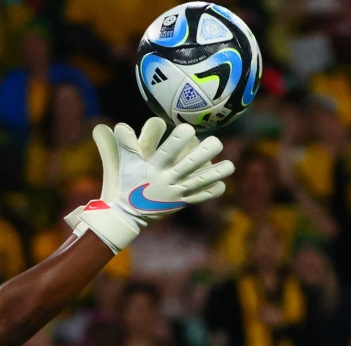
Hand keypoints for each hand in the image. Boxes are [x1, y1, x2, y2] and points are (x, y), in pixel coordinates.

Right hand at [71, 121, 233, 252]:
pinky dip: (210, 191)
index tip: (188, 129)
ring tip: (230, 165)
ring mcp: (175, 195)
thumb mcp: (124, 164)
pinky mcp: (180, 204)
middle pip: (188, 168)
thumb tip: (120, 125)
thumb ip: (126, 144)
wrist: (127, 215)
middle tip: (217, 142)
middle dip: (203, 155)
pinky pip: (198, 198)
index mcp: (153, 171)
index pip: (166, 155)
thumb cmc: (127, 183)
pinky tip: (222, 183)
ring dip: (215, 175)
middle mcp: (166, 182)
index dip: (177, 142)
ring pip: (198, 184)